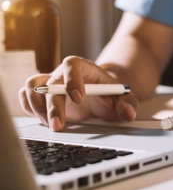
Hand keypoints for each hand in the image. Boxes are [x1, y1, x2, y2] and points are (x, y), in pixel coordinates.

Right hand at [19, 56, 138, 130]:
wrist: (102, 96)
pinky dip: (30, 108)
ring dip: (37, 106)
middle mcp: (63, 74)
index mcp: (84, 68)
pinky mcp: (42, 96)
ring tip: (51, 124)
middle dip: (53, 104)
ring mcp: (50, 83)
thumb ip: (129, 104)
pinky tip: (44, 120)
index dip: (72, 80)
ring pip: (32, 86)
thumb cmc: (111, 95)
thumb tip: (128, 114)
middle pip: (51, 81)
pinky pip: (26, 96)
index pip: (72, 65)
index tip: (78, 98)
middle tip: (59, 124)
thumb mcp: (125, 98)